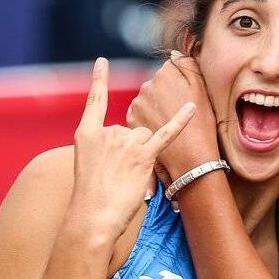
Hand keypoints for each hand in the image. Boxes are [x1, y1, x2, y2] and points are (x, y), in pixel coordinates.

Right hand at [71, 58, 195, 239]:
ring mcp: (125, 142)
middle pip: (130, 129)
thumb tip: (130, 144)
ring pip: (146, 137)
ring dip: (144, 154)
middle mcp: (107, 133)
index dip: (99, 81)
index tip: (102, 61)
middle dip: (131, 149)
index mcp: (87, 133)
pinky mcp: (144, 155)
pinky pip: (166, 134)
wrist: (93, 216)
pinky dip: (180, 121)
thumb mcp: (87, 165)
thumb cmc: (91, 196)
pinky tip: (191, 107)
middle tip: (118, 175)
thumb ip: (105, 148)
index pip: (94, 102)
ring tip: (130, 177)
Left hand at [127, 52, 218, 187]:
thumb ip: (187, 64)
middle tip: (176, 112)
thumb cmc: (202, 122)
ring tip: (168, 123)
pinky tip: (157, 128)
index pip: (168, 72)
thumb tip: (174, 53)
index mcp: (165, 74)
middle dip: (163, 96)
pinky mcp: (131, 120)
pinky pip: (138, 114)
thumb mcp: (202, 88)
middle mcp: (147, 85)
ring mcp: (137, 103)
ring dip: (153, 108)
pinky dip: (145, 119)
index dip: (177, 85)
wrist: (189, 157)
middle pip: (155, 86)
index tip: (184, 98)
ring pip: (145, 101)